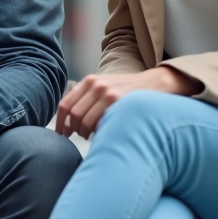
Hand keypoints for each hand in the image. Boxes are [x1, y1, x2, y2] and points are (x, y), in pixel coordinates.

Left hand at [55, 66, 200, 138]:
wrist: (157, 83)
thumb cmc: (129, 91)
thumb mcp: (105, 87)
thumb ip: (87, 100)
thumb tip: (67, 126)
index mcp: (89, 82)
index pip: (65, 105)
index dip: (60, 123)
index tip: (61, 134)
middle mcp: (96, 86)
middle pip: (74, 116)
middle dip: (75, 131)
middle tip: (83, 136)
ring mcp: (108, 94)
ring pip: (85, 122)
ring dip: (87, 134)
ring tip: (97, 135)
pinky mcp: (120, 103)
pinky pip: (101, 124)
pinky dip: (100, 133)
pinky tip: (107, 133)